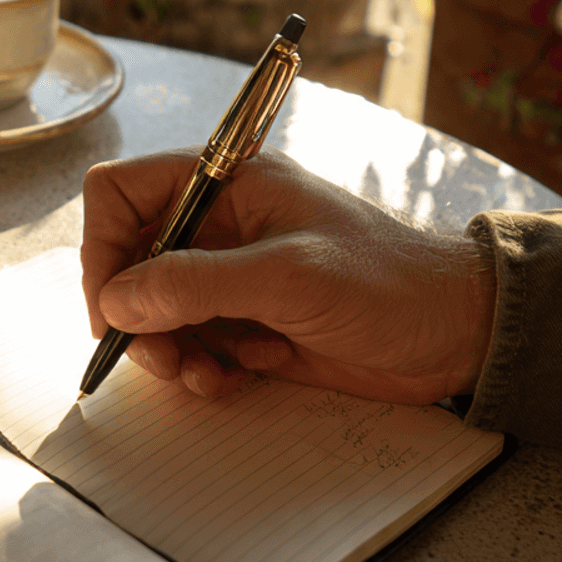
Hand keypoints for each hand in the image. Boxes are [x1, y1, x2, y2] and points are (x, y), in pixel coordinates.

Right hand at [81, 146, 496, 404]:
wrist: (458, 334)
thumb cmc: (388, 282)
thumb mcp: (287, 278)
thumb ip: (195, 284)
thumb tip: (115, 300)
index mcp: (225, 184)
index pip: (121, 192)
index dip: (102, 246)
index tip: (111, 304)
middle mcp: (218, 226)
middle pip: (129, 261)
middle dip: (135, 314)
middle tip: (160, 356)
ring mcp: (229, 276)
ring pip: (154, 310)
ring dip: (165, 350)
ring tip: (203, 374)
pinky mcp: (245, 321)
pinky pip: (189, 343)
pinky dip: (198, 368)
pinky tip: (235, 377)